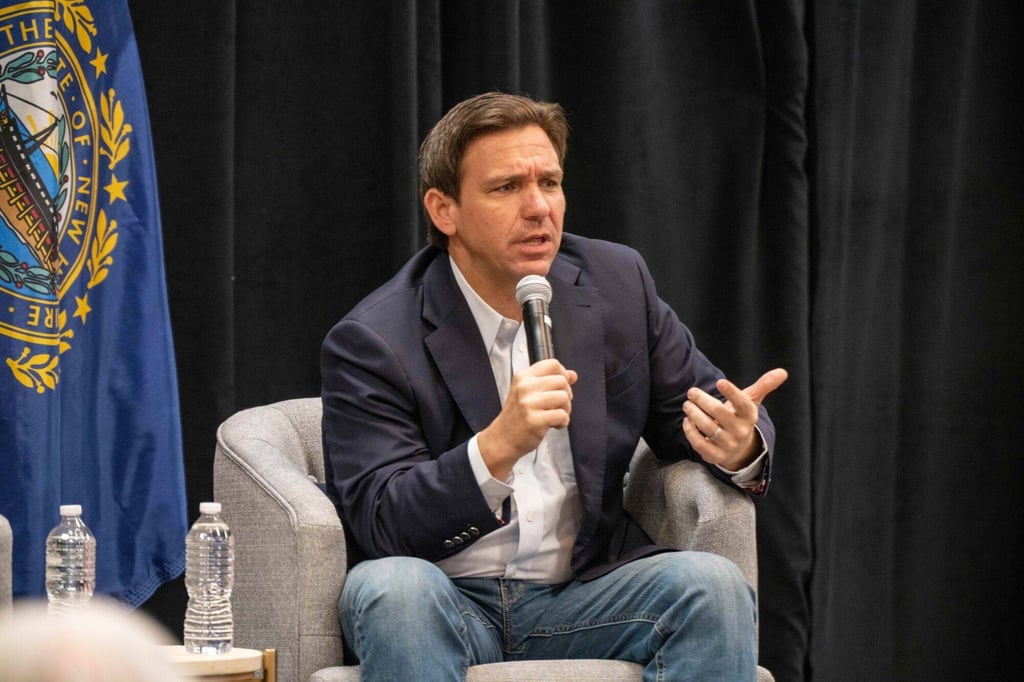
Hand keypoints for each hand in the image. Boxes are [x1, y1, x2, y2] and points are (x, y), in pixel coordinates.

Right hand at [478, 359, 577, 479]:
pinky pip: (562, 415)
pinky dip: (563, 422)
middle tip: (557, 406)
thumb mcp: (528, 393)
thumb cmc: (517, 417)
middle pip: (562, 381)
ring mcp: (529, 403)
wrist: (502, 439)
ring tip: (554, 416)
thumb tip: (572, 375)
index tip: (560, 387)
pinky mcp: (534, 420)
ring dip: (565, 409)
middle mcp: (525, 387)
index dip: (563, 374)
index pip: (553, 364)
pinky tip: (552, 425)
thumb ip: (550, 381)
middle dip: (566, 395)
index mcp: (523, 377)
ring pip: (564, 397)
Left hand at [682, 367, 787, 470]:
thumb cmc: (740, 418)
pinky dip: (690, 431)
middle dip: (703, 400)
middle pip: (719, 413)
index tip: (720, 382)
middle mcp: (740, 431)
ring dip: (694, 414)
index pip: (743, 403)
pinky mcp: (714, 455)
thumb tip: (783, 372)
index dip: (732, 392)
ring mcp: (728, 444)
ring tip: (687, 405)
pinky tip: (687, 420)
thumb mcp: (751, 402)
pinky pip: (699, 444)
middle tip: (692, 392)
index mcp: (749, 415)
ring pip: (708, 428)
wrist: (739, 449)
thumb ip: (764, 386)